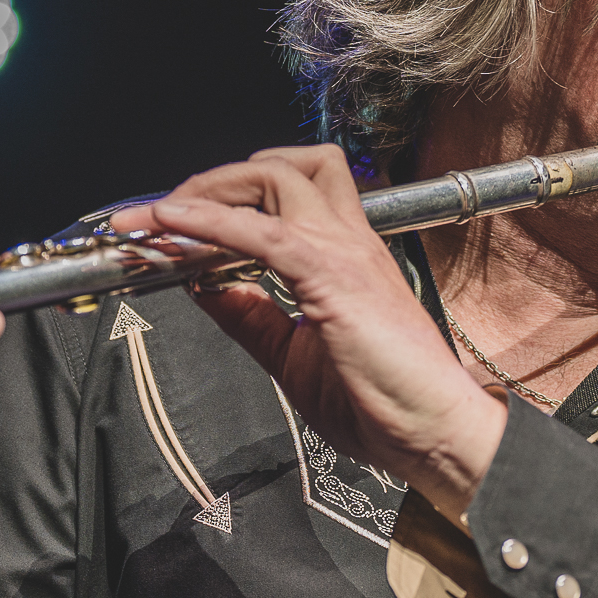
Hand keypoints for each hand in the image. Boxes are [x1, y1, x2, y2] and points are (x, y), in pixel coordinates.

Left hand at [111, 145, 505, 517]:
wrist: (434, 431)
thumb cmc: (385, 402)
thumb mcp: (292, 355)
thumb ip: (251, 317)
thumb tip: (201, 286)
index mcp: (344, 254)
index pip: (288, 190)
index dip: (228, 195)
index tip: (174, 221)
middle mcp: (347, 240)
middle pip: (280, 166)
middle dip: (213, 179)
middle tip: (163, 213)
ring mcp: (342, 251)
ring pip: (272, 177)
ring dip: (208, 188)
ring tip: (163, 216)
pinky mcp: (332, 274)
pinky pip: (259, 230)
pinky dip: (208, 221)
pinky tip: (172, 224)